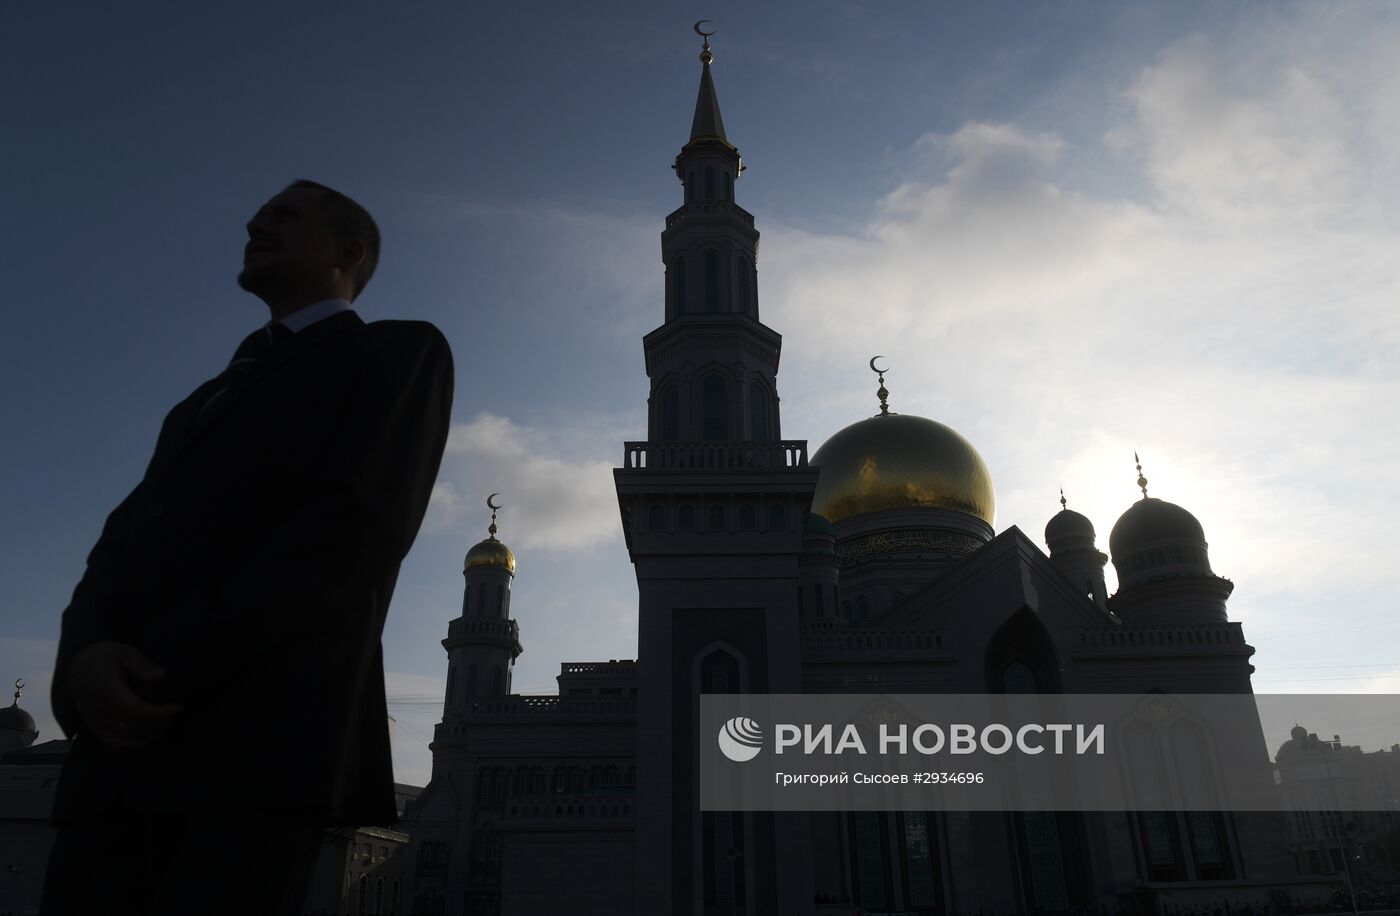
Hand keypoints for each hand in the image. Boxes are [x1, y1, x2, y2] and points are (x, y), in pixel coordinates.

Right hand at [66, 641, 184, 749]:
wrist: (75, 666)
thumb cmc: (103, 657)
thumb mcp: (123, 651)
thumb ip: (141, 664)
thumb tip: (161, 676)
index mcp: (107, 690)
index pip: (136, 710)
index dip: (159, 713)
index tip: (177, 707)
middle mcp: (100, 710)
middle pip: (134, 726)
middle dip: (158, 722)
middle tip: (174, 713)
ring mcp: (95, 721)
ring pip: (125, 738)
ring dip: (149, 734)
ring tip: (166, 723)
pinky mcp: (94, 727)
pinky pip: (113, 742)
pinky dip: (133, 743)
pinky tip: (149, 736)